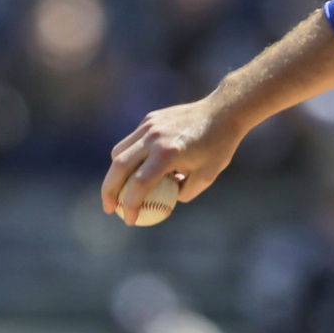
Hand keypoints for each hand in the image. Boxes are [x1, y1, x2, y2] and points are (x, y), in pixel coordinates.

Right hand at [102, 98, 246, 224]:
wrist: (224, 111)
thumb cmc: (219, 147)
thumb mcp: (206, 177)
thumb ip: (183, 192)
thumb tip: (163, 203)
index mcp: (168, 153)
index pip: (139, 184)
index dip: (130, 205)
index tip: (130, 220)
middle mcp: (154, 137)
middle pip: (118, 167)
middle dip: (109, 192)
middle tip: (110, 209)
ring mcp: (149, 125)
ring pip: (119, 152)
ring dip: (115, 173)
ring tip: (119, 190)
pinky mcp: (149, 119)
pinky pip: (132, 141)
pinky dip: (128, 157)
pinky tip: (136, 168)